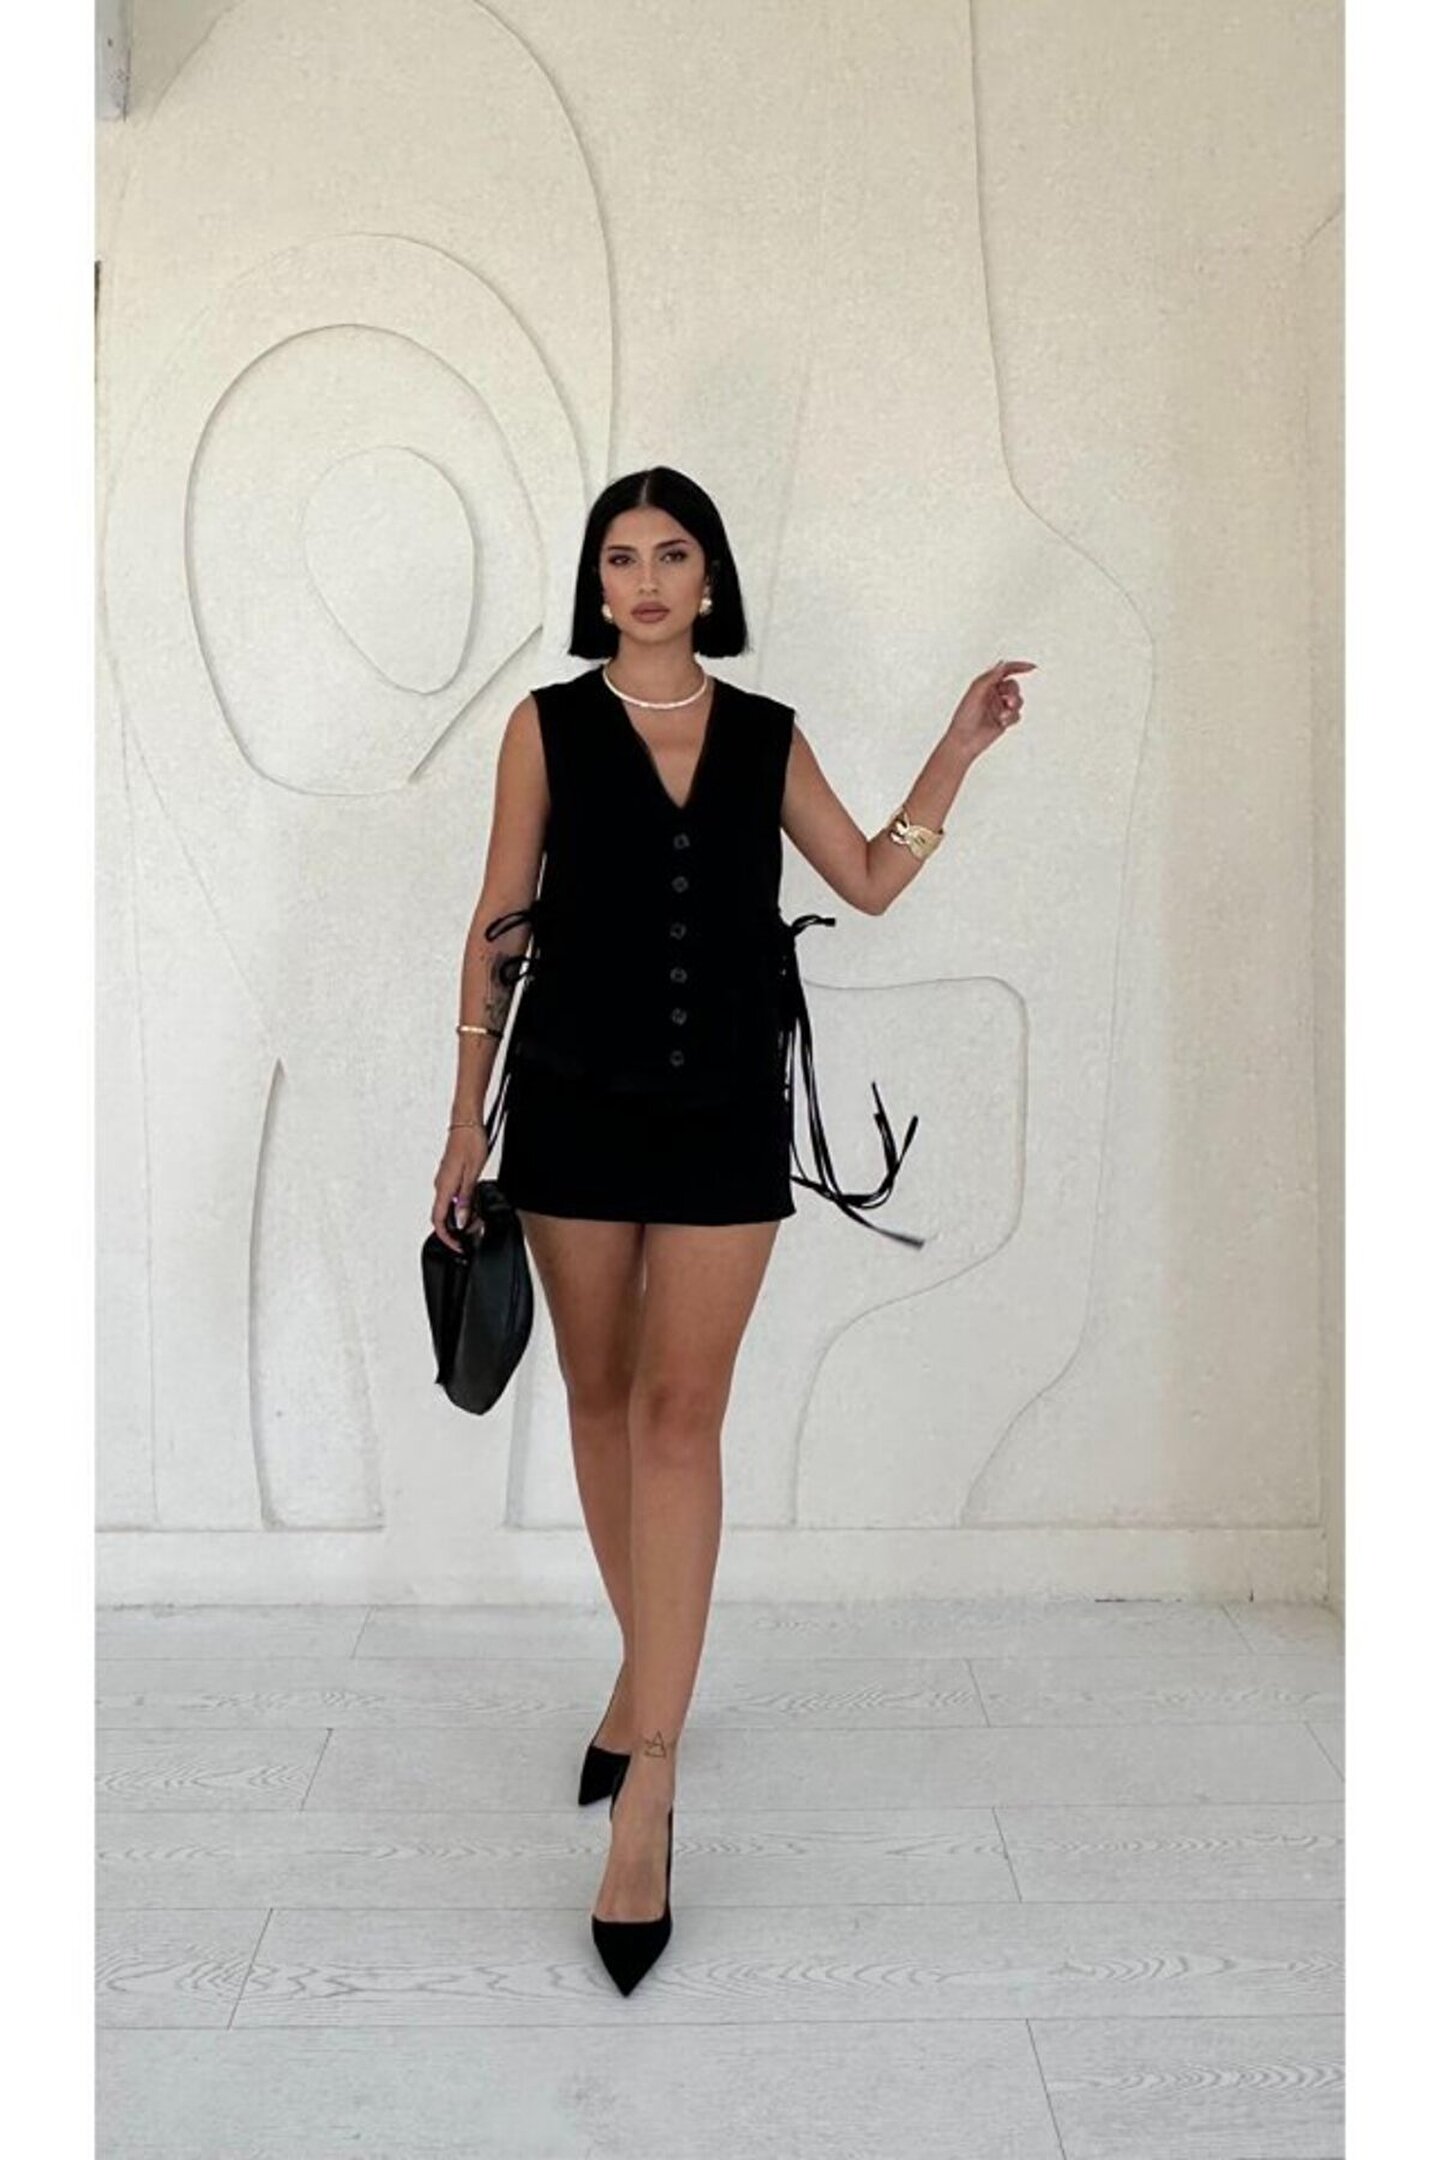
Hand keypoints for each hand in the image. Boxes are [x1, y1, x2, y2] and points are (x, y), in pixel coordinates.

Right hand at [430, 1125, 490, 1251]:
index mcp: (444, 1187)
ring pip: (449, 1206)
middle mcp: (441, 1185)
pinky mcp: (449, 1175)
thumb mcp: (472, 1173)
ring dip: (462, 1215)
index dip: (447, 1238)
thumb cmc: (470, 1142)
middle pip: (444, 1216)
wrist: (466, 1122)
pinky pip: (452, 1196)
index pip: (439, 1221)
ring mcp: (444, 1180)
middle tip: (475, 1230)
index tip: (458, 1246)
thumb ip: (466, 1198)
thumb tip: (461, 1220)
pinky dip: (462, 1204)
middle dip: (458, 1228)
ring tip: (478, 1216)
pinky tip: (473, 1201)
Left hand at [947, 659, 1036, 763]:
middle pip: (1013, 686)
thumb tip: (1002, 664)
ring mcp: (999, 707)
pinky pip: (1017, 715)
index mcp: (985, 684)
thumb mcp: (976, 692)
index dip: (1018, 667)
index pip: (1004, 671)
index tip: (1031, 668)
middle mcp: (993, 694)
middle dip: (1014, 693)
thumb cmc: (965, 717)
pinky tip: (1002, 722)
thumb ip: (990, 677)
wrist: (965, 740)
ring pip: (1017, 701)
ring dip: (1013, 707)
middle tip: (1009, 702)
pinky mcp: (1004, 719)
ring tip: (1004, 715)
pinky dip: (1012, 718)